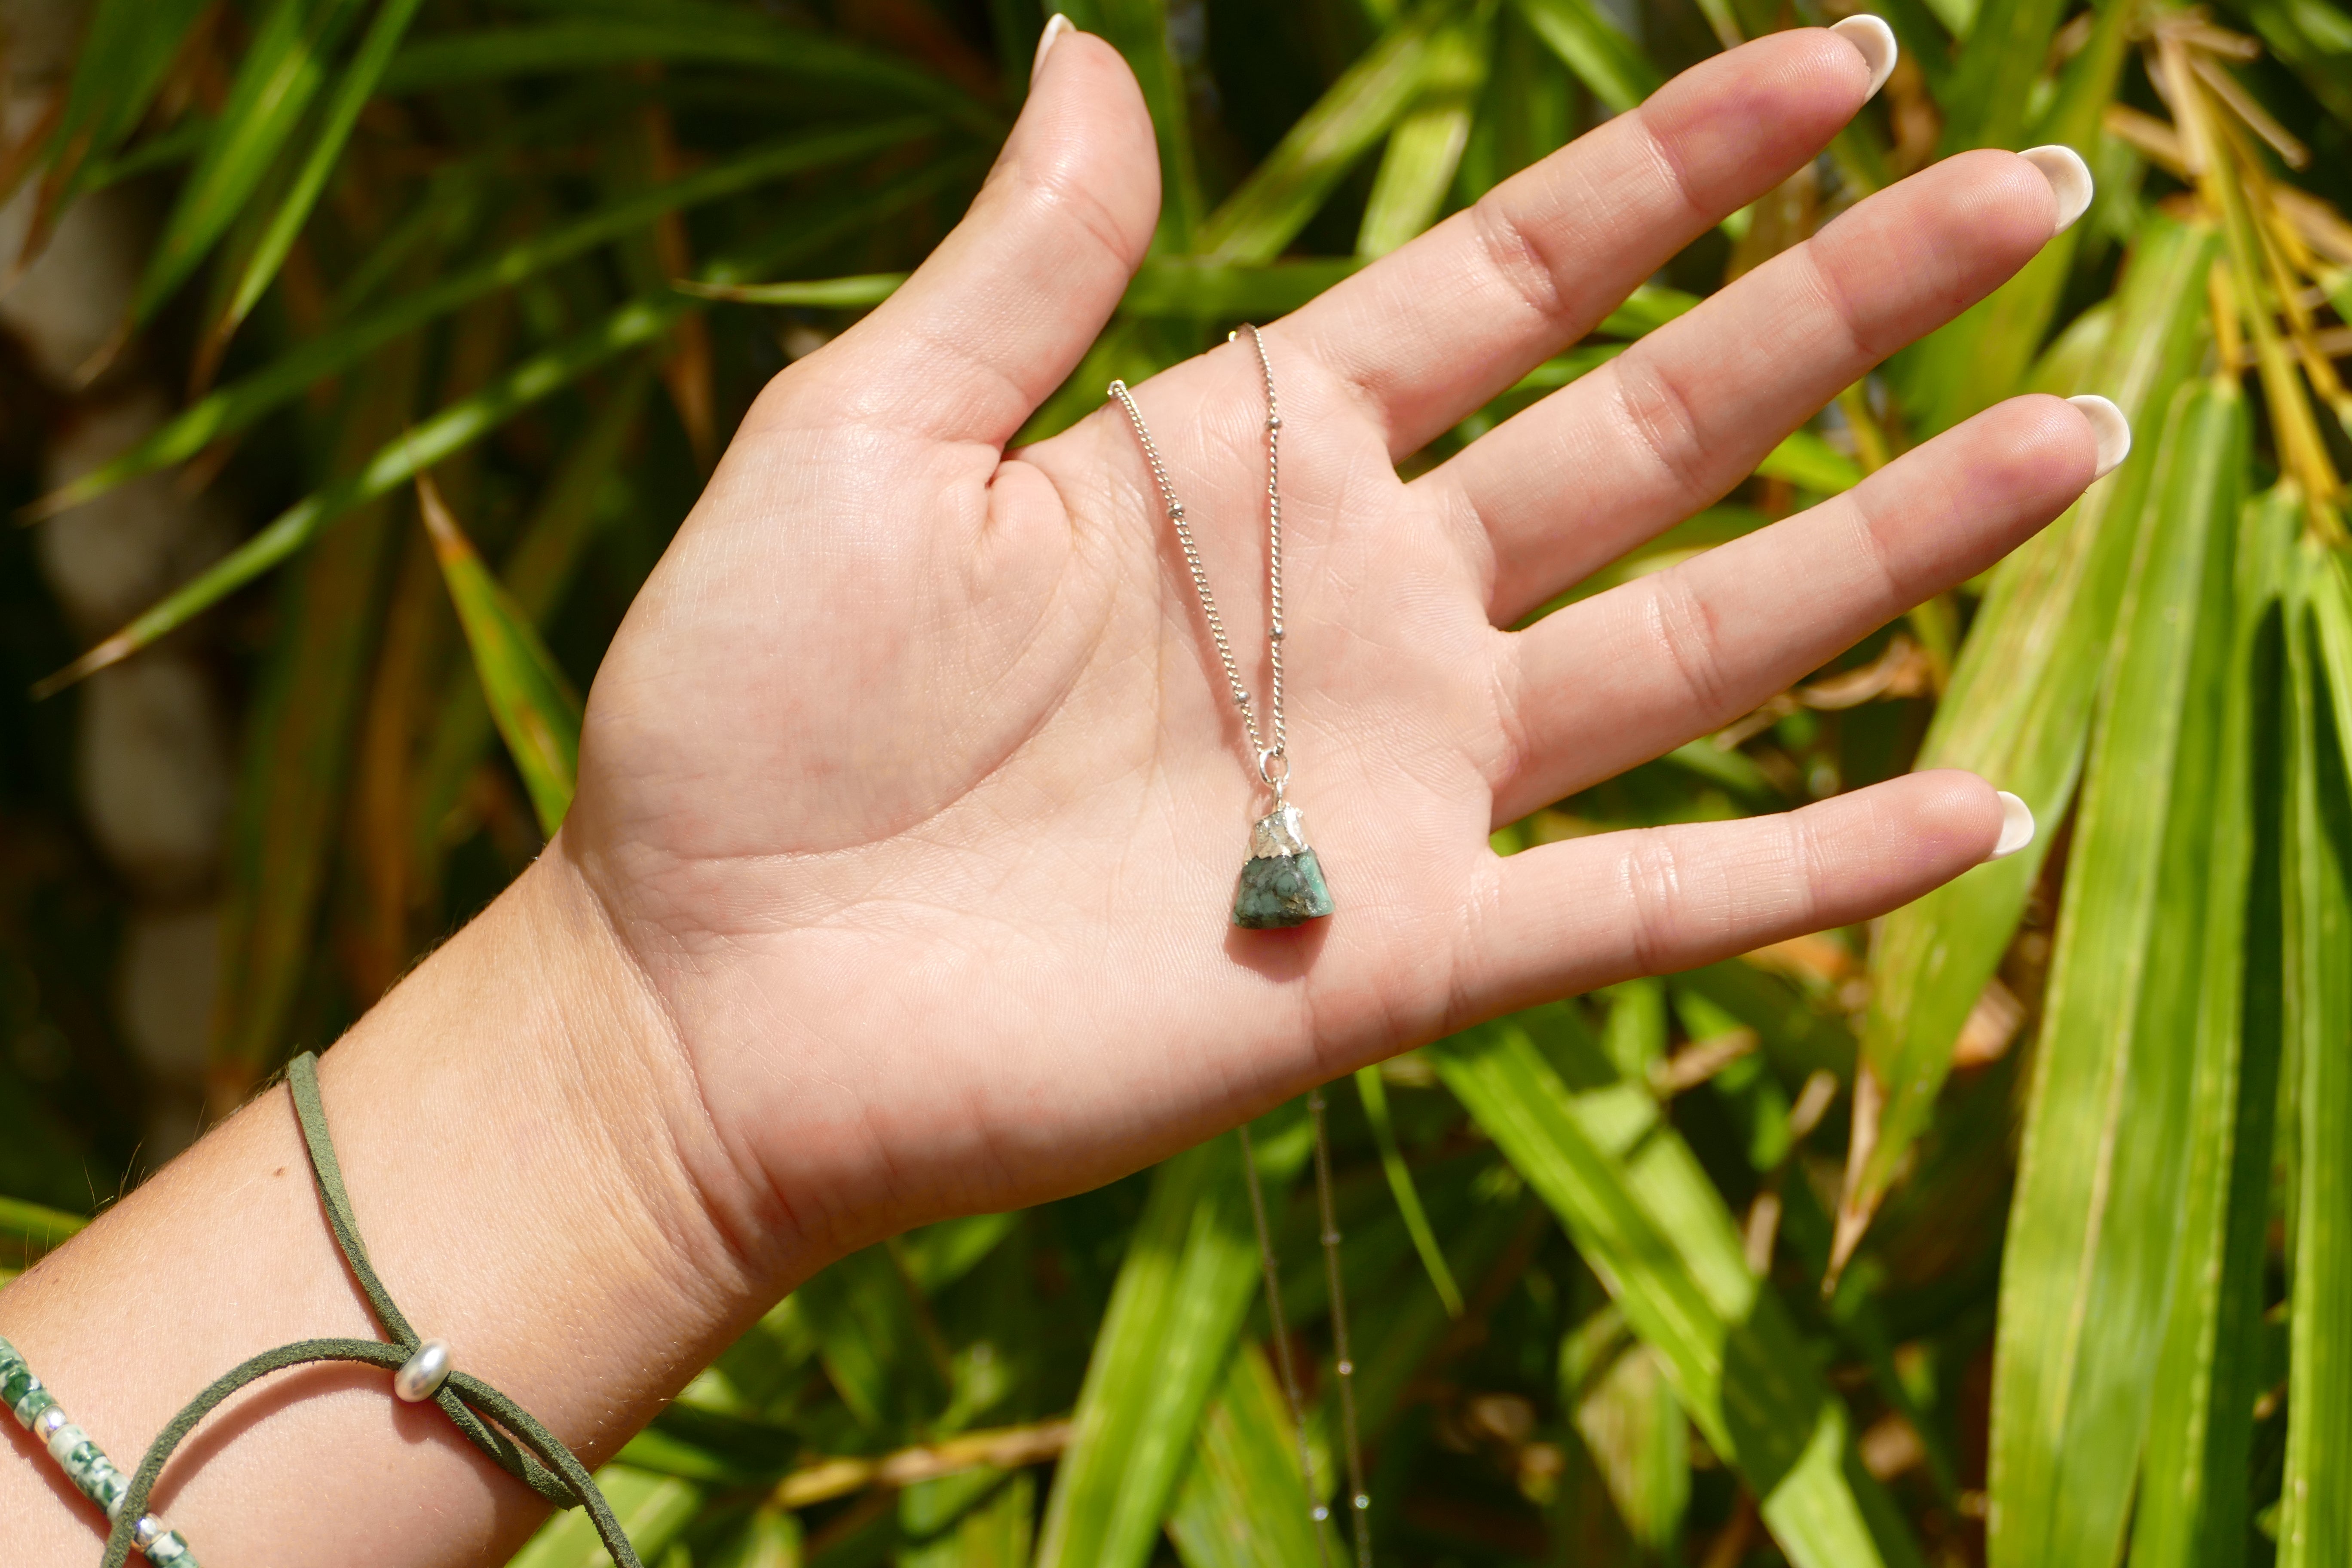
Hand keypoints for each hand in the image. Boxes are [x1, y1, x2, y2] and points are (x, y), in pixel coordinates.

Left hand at [559, 23, 2099, 1269]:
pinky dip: (1808, 868)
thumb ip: (1021, 268)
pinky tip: (1975, 805)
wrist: (706, 990)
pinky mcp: (1405, 957)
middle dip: (1845, 309)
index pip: (1520, 276)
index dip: (1677, 168)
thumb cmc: (745, 710)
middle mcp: (1368, 604)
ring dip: (1891, 547)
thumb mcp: (863, 436)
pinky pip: (1650, 904)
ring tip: (2065, 436)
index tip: (1840, 57)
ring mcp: (1406, 780)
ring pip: (1703, 638)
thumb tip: (1091, 49)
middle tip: (2030, 196)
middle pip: (1662, 426)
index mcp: (1254, 459)